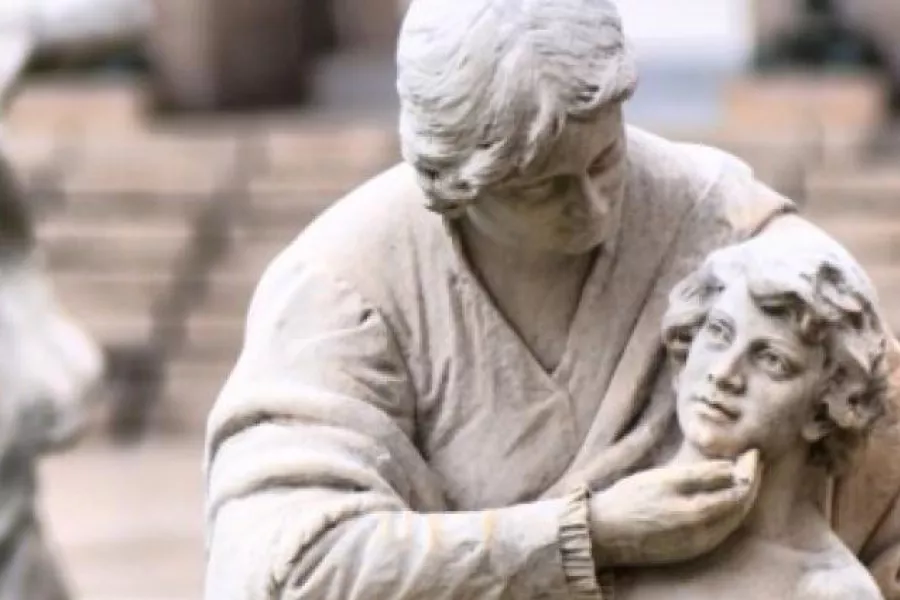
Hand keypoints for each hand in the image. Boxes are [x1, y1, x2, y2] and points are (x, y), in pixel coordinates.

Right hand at [588, 450, 761, 567]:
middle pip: (739, 506)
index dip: (748, 469)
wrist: (604, 533)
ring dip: (742, 498)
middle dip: (750, 483)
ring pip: (732, 520)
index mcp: (696, 510)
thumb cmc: (629, 500)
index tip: (752, 452)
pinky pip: (721, 530)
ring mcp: (697, 543)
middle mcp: (702, 530)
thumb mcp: (661, 479)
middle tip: (753, 463)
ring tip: (744, 478)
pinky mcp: (690, 551)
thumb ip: (698, 475)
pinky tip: (726, 502)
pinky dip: (729, 513)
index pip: (736, 488)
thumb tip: (731, 469)